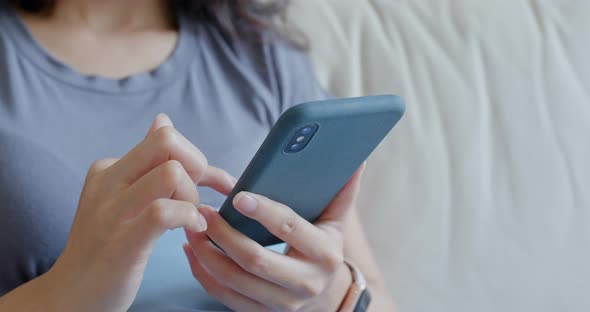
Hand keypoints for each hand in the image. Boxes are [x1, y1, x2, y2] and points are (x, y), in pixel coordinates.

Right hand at [45, 114, 235, 311]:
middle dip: (197, 166)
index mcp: (109, 169)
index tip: (212, 182)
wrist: (72, 294)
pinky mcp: (123, 241)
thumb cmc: (108, 247)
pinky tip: (191, 229)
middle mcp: (108, 182)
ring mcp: (113, 211)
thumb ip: (147, 163)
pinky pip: (166, 211)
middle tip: (196, 197)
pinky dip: (189, 216)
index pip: (164, 138)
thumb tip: (163, 120)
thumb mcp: (123, 198)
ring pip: (171, 173)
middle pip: (167, 141)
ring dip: (193, 196)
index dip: (197, 158)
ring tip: (191, 218)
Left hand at [183, 163, 366, 311]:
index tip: (238, 196)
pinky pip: (223, 296)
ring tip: (191, 228)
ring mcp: (280, 303)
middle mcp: (304, 283)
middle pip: (254, 259)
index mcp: (324, 254)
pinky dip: (203, 273)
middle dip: (224, 234)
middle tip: (202, 211)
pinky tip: (192, 251)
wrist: (326, 297)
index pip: (290, 229)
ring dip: (206, 253)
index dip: (263, 212)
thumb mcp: (336, 223)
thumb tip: (357, 160)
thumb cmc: (324, 249)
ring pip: (234, 280)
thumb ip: (343, 192)